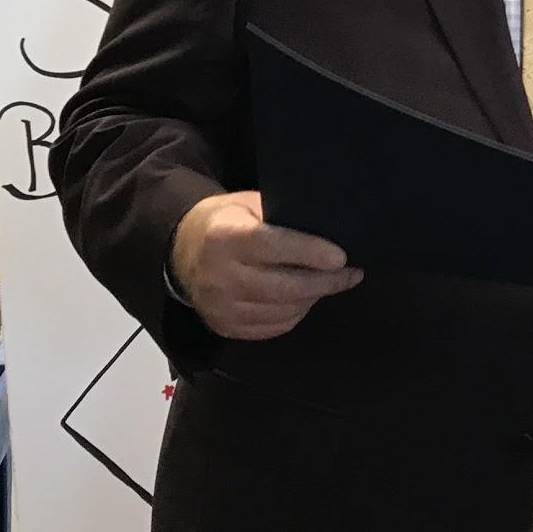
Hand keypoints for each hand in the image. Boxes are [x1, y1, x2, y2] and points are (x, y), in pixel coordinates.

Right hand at [170, 191, 359, 341]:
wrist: (181, 251)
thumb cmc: (226, 221)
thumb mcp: (248, 204)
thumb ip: (281, 215)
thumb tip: (329, 229)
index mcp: (224, 237)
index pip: (272, 247)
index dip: (310, 253)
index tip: (341, 257)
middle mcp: (219, 276)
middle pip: (284, 287)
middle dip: (326, 282)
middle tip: (352, 273)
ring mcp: (219, 306)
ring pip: (283, 311)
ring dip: (314, 298)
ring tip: (331, 283)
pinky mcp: (224, 326)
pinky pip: (273, 327)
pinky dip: (296, 313)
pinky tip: (306, 298)